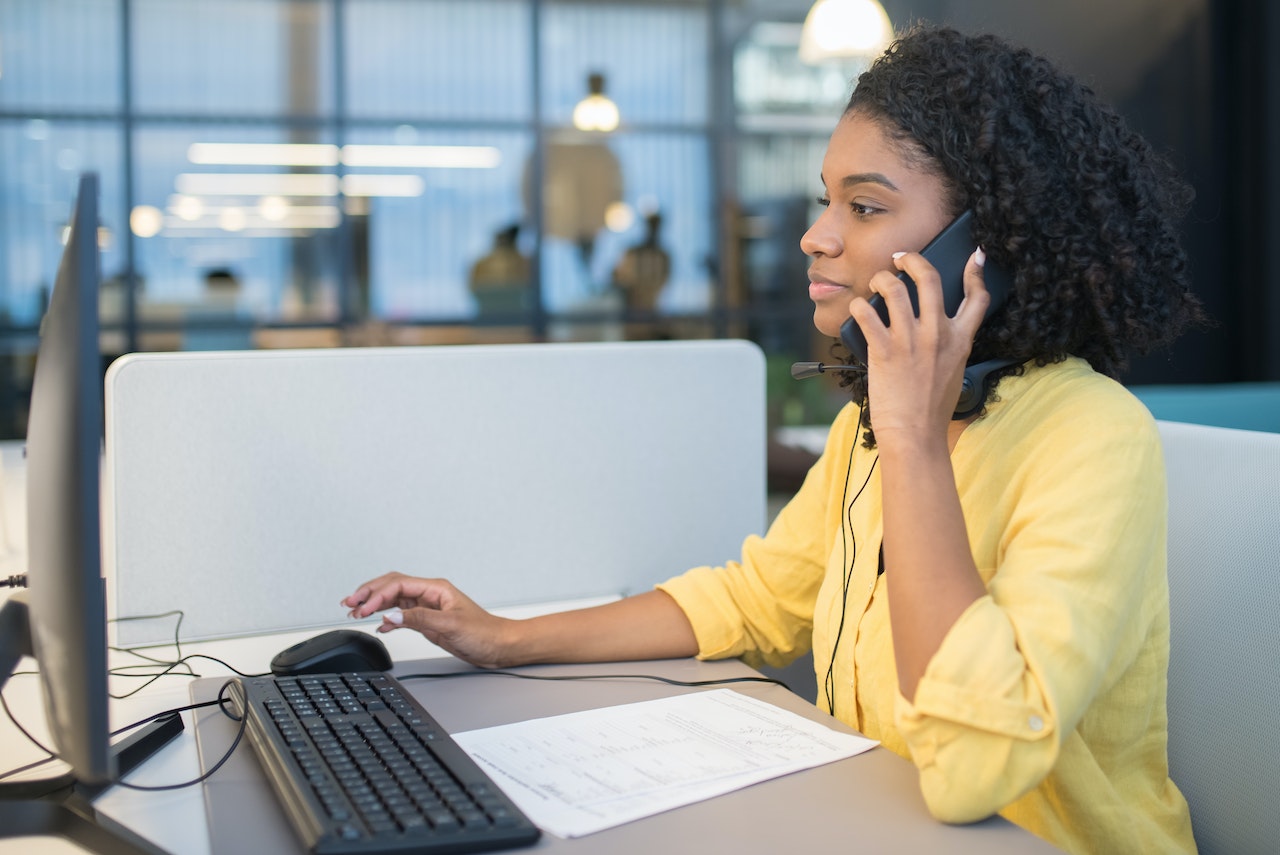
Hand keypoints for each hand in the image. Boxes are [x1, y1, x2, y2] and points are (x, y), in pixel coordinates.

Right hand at [341, 573, 513, 667]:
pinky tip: (379, 625)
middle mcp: (429, 594)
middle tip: (349, 604)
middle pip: (392, 586)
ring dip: (374, 604)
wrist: (498, 646)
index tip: (363, 608)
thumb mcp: (451, 624)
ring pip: (394, 600)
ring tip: (355, 611)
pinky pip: (401, 615)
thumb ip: (420, 618)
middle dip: (369, 593)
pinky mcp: (427, 621)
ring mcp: (427, 607)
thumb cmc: (483, 632)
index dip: (377, 595)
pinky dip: (387, 618)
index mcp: (436, 588)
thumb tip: (392, 616)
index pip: (398, 585)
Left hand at [849, 247, 990, 443]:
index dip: (976, 272)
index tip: (973, 256)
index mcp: (960, 340)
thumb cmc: (931, 409)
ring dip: (880, 278)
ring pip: (893, 288)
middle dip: (912, 259)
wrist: (915, 435)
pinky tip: (857, 309)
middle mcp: (937, 334)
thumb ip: (949, 345)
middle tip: (900, 258)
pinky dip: (858, 306)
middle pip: (929, 278)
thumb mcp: (953, 372)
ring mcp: (910, 340)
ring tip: (875, 283)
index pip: (977, 298)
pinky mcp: (884, 350)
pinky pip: (865, 312)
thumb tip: (936, 326)